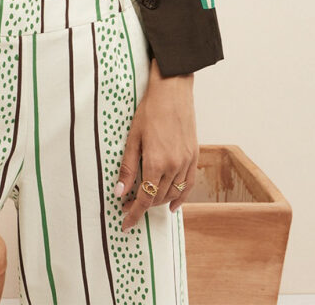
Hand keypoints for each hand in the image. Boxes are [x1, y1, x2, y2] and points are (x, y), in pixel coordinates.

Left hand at [114, 60, 197, 232]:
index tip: (125, 223)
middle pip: (158, 198)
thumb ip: (127, 167)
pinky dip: (180, 197)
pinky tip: (173, 204)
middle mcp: (174, 166)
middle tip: (128, 205)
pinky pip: (188, 185)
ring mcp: (186, 162)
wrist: (172, 91)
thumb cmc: (149, 110)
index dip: (134, 213)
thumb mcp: (133, 137)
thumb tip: (120, 192)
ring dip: (158, 200)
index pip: (144, 199)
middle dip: (142, 205)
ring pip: (172, 193)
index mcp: (156, 162)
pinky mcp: (194, 156)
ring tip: (145, 201)